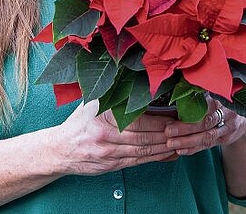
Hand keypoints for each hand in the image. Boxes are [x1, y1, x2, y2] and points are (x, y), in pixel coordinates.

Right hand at [56, 100, 176, 174]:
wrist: (60, 149)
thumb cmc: (80, 122)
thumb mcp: (93, 102)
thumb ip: (114, 93)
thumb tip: (139, 81)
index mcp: (104, 116)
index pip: (140, 118)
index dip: (161, 118)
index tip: (176, 113)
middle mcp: (107, 135)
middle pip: (146, 136)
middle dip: (169, 133)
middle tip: (186, 127)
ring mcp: (110, 152)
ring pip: (145, 150)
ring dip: (166, 146)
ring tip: (182, 139)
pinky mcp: (113, 165)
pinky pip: (140, 161)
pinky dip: (157, 157)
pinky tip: (169, 153)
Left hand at [164, 98, 245, 155]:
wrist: (243, 119)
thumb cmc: (220, 104)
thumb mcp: (212, 95)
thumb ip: (196, 97)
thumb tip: (172, 99)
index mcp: (219, 98)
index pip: (203, 106)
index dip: (187, 113)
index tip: (171, 118)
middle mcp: (225, 113)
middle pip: (205, 123)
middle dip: (185, 129)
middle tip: (168, 132)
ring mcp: (227, 128)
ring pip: (207, 137)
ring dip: (187, 142)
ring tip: (171, 144)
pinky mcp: (225, 139)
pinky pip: (207, 145)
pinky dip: (193, 149)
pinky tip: (181, 151)